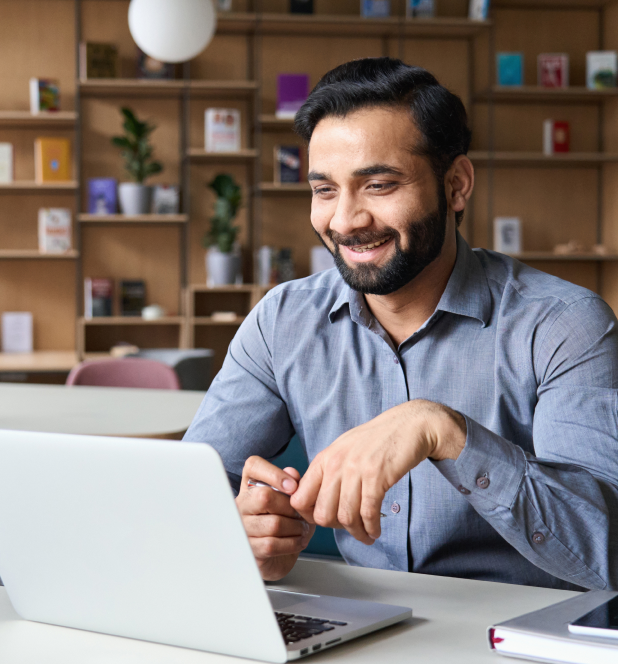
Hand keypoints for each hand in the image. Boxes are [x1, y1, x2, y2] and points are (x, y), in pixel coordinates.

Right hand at [236, 456, 314, 580]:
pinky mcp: (248, 548)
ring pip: (273, 524)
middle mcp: (242, 503)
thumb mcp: (292, 499)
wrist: (278, 555)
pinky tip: (298, 541)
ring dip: (295, 528)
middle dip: (291, 507)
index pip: (253, 466)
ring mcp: (242, 526)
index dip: (274, 473)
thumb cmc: (285, 520)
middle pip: (265, 496)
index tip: (293, 486)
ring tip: (302, 528)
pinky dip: (292, 543)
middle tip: (300, 513)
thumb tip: (292, 473)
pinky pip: (272, 544)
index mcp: (251, 484)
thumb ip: (293, 483)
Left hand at [290, 399, 465, 544]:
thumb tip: (317, 502)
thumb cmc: (377, 439)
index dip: (309, 516)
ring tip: (366, 535)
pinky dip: (372, 528)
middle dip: (335, 528)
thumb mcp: (344, 450)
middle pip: (322, 514)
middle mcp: (336, 464)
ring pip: (346, 517)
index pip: (299, 498)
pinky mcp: (377, 476)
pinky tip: (375, 530)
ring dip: (357, 533)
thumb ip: (329, 472)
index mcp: (324, 459)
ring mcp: (355, 469)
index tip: (325, 521)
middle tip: (348, 528)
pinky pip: (368, 513)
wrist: (408, 425)